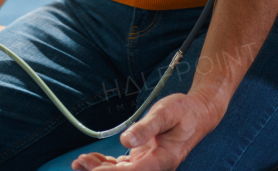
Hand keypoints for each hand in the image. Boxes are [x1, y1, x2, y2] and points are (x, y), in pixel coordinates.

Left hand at [71, 91, 224, 170]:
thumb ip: (146, 127)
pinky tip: (92, 159)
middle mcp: (155, 166)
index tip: (93, 170)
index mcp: (163, 159)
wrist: (197, 114)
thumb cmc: (184, 111)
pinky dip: (106, 165)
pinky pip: (122, 167)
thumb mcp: (166, 113)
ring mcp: (149, 164)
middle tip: (79, 162)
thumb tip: (125, 140)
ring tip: (79, 162)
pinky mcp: (143, 159)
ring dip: (100, 169)